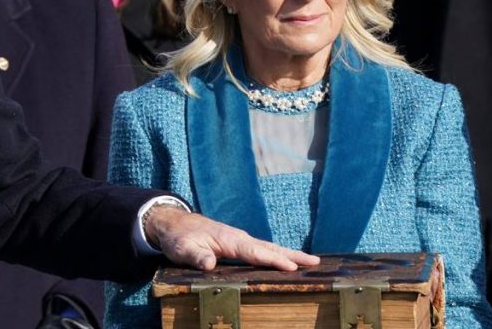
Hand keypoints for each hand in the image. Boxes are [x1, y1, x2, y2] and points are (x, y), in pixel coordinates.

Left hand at [145, 205, 319, 271]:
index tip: (293, 267)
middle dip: (292, 255)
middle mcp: (239, 238)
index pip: (255, 252)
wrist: (175, 224)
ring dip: (289, 254)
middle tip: (315, 262)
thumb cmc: (179, 237)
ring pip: (269, 247)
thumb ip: (196, 256)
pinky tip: (286, 262)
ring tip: (311, 262)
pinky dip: (277, 254)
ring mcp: (240, 240)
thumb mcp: (183, 249)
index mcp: (230, 240)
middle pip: (270, 248)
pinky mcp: (238, 244)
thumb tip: (209, 265)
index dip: (274, 260)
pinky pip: (262, 250)